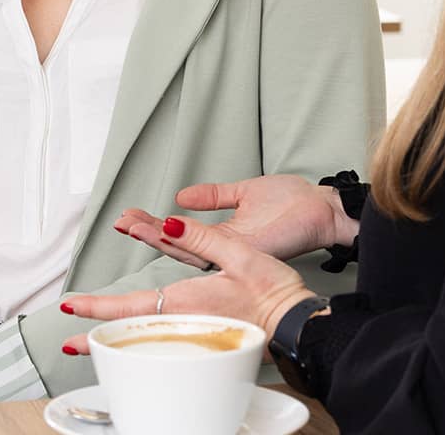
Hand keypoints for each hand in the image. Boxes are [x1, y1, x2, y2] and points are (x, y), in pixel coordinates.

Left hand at [61, 215, 316, 354]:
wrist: (297, 324)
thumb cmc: (272, 291)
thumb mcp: (239, 252)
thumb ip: (201, 236)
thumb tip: (168, 224)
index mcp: (186, 301)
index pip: (130, 306)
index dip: (97, 307)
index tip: (71, 308)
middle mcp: (185, 322)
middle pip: (132, 332)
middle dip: (99, 336)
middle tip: (69, 343)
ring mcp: (195, 335)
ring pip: (147, 339)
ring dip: (119, 338)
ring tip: (95, 340)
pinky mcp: (207, 339)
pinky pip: (165, 343)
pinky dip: (145, 343)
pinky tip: (140, 342)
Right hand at [115, 174, 356, 266]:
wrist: (324, 209)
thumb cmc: (295, 203)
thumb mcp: (245, 191)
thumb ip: (214, 195)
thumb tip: (181, 195)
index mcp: (224, 237)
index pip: (181, 234)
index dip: (155, 226)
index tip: (130, 215)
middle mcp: (224, 250)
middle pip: (177, 244)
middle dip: (147, 232)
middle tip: (120, 220)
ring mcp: (233, 253)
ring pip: (186, 249)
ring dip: (157, 236)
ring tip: (132, 224)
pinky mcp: (245, 250)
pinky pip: (208, 247)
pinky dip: (184, 239)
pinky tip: (165, 229)